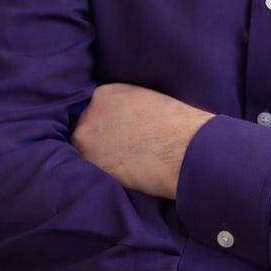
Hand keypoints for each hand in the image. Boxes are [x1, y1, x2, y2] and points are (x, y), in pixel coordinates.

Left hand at [71, 83, 212, 198]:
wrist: (185, 146)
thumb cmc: (177, 123)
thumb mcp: (146, 100)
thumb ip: (126, 107)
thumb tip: (121, 124)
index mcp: (105, 93)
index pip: (94, 111)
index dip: (106, 128)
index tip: (118, 137)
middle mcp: (90, 112)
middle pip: (85, 131)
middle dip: (99, 143)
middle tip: (120, 155)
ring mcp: (87, 138)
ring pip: (85, 153)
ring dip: (99, 161)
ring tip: (122, 168)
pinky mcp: (91, 164)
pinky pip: (89, 172)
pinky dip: (102, 176)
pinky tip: (122, 177)